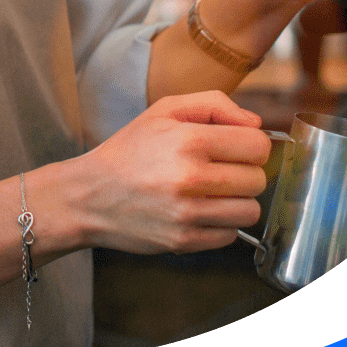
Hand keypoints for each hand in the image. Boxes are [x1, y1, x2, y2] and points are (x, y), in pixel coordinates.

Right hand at [64, 91, 270, 253]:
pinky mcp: (184, 241)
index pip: (257, 145)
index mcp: (189, 140)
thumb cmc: (129, 150)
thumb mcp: (164, 111)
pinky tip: (201, 211)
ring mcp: (187, 214)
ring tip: (214, 192)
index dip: (252, 144)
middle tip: (221, 170)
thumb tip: (256, 124)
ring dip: (238, 201)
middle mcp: (190, 178)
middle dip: (246, 172)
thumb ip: (214, 105)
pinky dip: (222, 224)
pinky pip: (231, 236)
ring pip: (250, 211)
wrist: (89, 195)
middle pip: (258, 179)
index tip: (237, 147)